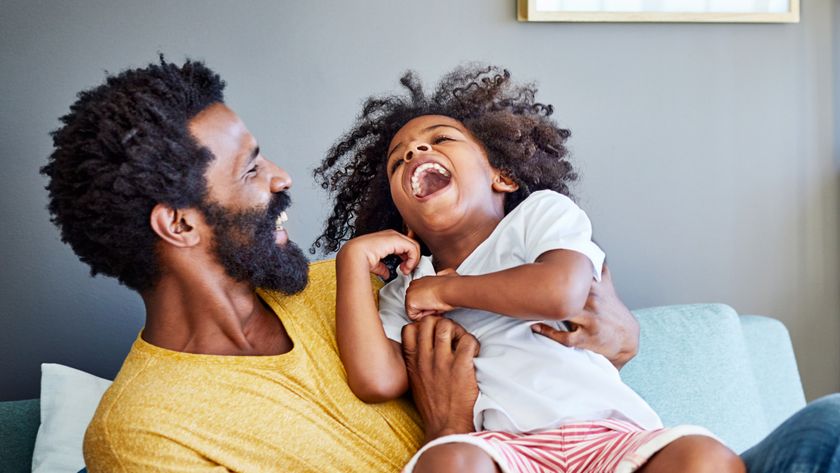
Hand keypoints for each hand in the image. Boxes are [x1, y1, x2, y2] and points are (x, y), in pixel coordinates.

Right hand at [337, 230, 419, 278]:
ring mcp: (394, 236)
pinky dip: (412, 260)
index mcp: (387, 239)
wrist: (354, 255)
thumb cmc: (360, 259)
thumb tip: (386, 274)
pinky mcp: (397, 239)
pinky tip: (405, 268)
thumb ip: (382, 267)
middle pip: (411, 245)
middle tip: (406, 270)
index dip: (407, 258)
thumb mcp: (374, 264)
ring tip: (405, 270)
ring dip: (413, 261)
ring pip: (414, 246)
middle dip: (412, 259)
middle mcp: (392, 235)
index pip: (405, 246)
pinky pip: (412, 248)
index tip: (403, 269)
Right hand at [401, 316, 479, 443]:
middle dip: (441, 323)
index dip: (422, 325)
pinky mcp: (461, 367)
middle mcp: (425, 359)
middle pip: (429, 322)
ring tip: (462, 342)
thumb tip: (420, 344)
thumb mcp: (415, 382)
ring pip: (447, 326)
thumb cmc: (432, 406)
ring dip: (457, 330)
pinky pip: (468, 340)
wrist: (446, 426)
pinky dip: (473, 342)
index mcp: (412, 362)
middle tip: (451, 334)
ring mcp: (442, 362)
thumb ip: (415, 361)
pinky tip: (473, 353)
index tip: (433, 333)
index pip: (409, 328)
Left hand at [404, 268, 457, 319]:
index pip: (418, 297)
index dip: (427, 302)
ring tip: (435, 305)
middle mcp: (412, 286)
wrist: (450, 290)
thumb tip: (441, 274)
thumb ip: (441, 275)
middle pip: (415, 304)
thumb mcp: (446, 275)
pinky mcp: (410, 303)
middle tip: (436, 303)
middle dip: (425, 307)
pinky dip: (424, 316)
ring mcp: (409, 294)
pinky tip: (431, 308)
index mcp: (419, 280)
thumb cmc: (450, 287)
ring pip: (415, 311)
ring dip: (425, 311)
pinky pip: (415, 317)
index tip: (435, 300)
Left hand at [531, 264, 638, 368]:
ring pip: (563, 313)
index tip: (539, 264)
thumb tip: (593, 248)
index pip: (574, 275)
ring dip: (544, 310)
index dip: (557, 269)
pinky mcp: (585, 338)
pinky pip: (563, 336)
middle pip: (566, 293)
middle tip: (526, 283)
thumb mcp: (608, 286)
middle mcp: (592, 302)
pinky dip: (548, 331)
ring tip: (526, 305)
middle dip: (547, 287)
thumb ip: (599, 268)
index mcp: (594, 288)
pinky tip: (535, 325)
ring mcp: (589, 320)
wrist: (627, 337)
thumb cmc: (612, 309)